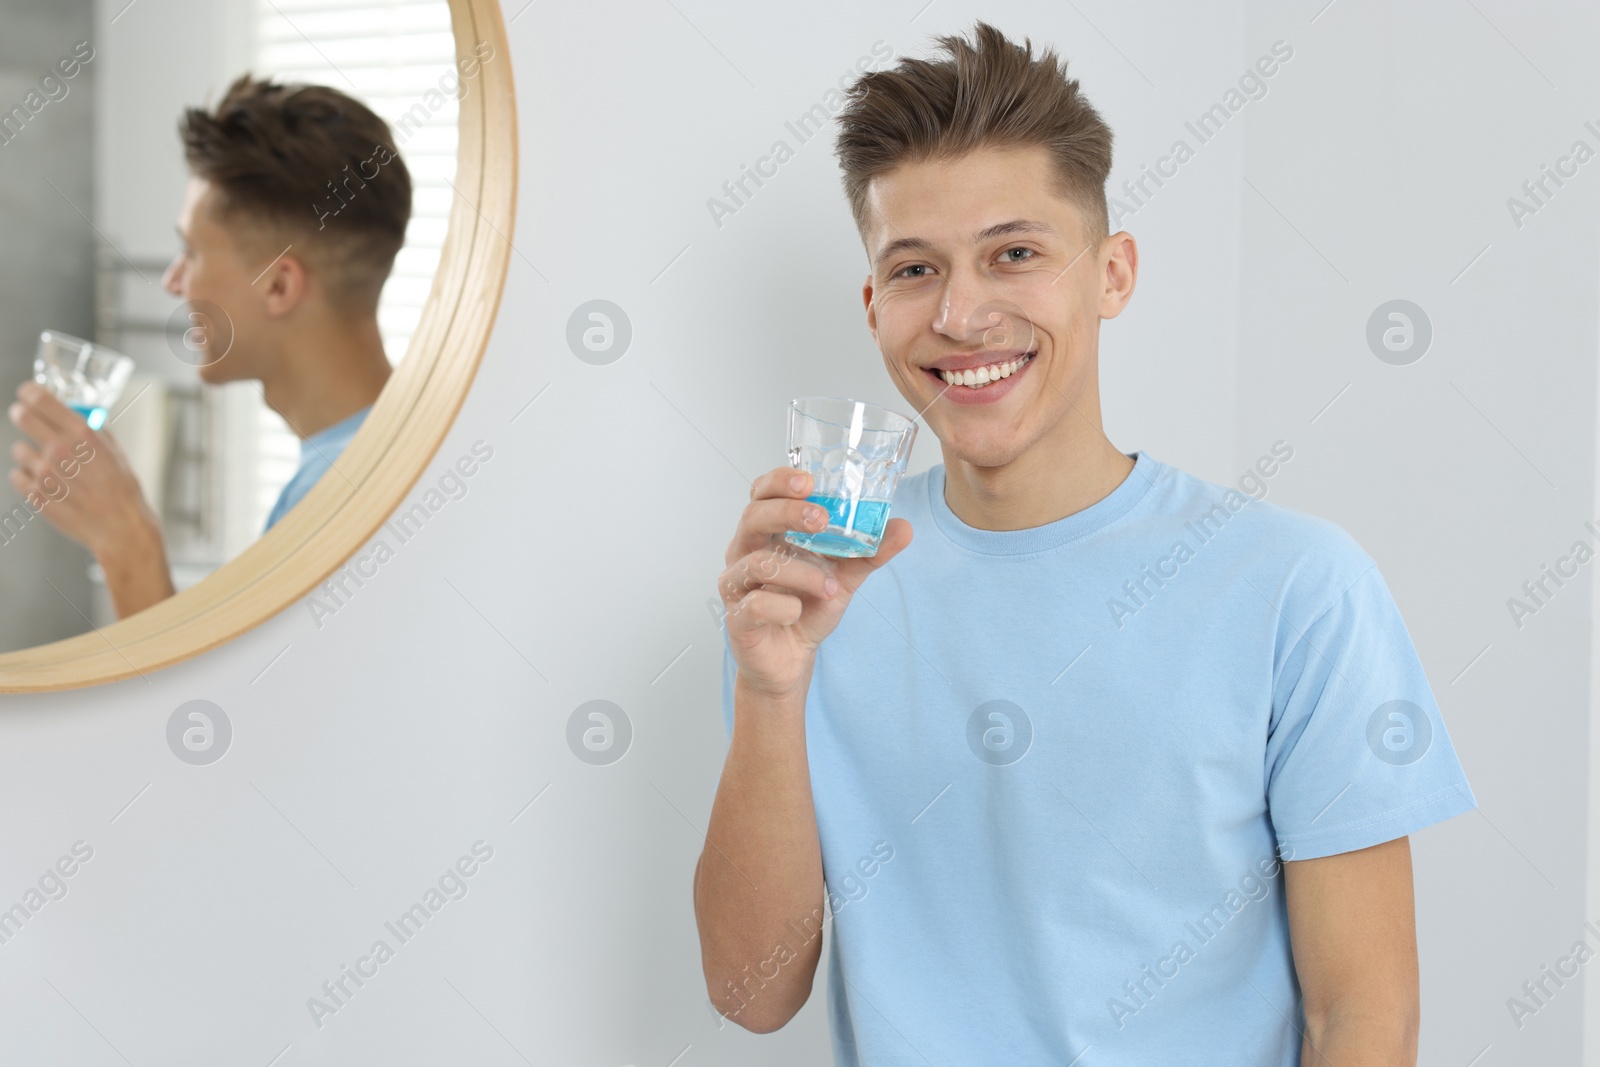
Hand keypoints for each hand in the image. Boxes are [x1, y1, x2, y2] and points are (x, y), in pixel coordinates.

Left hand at [7, 380, 160, 557]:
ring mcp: (44, 472)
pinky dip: (28, 477)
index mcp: (82, 433)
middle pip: (21, 416)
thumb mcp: (115, 452)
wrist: (120, 527)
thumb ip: (92, 431)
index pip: (39, 398)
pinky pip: (18, 476)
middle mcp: (60, 449)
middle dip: (22, 414)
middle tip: (24, 417)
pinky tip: (46, 483)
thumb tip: (76, 415)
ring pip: (19, 449)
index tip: (28, 393)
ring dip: (30, 453)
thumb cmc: (122, 491)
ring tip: (48, 465)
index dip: (30, 392)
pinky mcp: (35, 493)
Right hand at [717, 467, 911, 700]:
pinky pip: (756, 605)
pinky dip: (784, 607)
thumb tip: (904, 527)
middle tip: (822, 519)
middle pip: (753, 516)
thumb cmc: (807, 608)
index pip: (762, 493)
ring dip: (800, 572)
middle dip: (788, 513)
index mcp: (767, 533)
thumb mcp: (844, 576)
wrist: (792, 659)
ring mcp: (736, 584)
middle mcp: (745, 552)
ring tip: (828, 586)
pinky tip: (797, 612)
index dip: (779, 481)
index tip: (808, 481)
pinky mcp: (737, 618)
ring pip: (757, 563)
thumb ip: (869, 552)